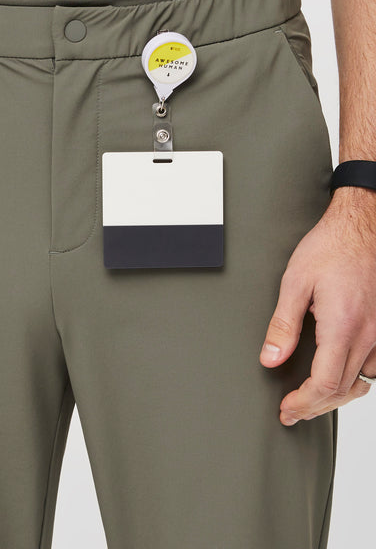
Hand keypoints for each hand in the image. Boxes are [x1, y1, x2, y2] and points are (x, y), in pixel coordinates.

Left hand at [259, 186, 375, 424]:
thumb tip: (271, 358)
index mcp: (342, 326)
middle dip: (315, 406)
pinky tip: (339, 373)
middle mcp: (368, 334)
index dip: (304, 404)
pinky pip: (375, 364)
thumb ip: (283, 325)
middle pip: (343, 389)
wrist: (363, 225)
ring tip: (311, 398)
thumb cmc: (330, 247)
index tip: (287, 410)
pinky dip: (355, 377)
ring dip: (337, 395)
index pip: (325, 384)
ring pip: (363, 381)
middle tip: (292, 411)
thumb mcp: (295, 282)